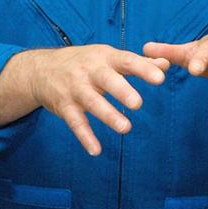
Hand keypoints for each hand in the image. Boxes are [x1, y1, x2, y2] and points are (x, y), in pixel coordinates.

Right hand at [0, 45, 167, 155]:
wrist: (41, 69)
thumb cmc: (84, 63)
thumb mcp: (108, 57)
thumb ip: (137, 63)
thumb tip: (166, 64)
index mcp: (104, 58)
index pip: (126, 61)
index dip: (143, 69)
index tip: (160, 78)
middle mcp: (89, 72)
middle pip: (106, 80)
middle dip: (121, 91)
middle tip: (138, 103)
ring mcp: (75, 89)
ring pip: (92, 103)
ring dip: (108, 116)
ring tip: (126, 128)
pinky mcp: (64, 107)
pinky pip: (75, 123)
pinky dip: (85, 137)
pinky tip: (96, 150)